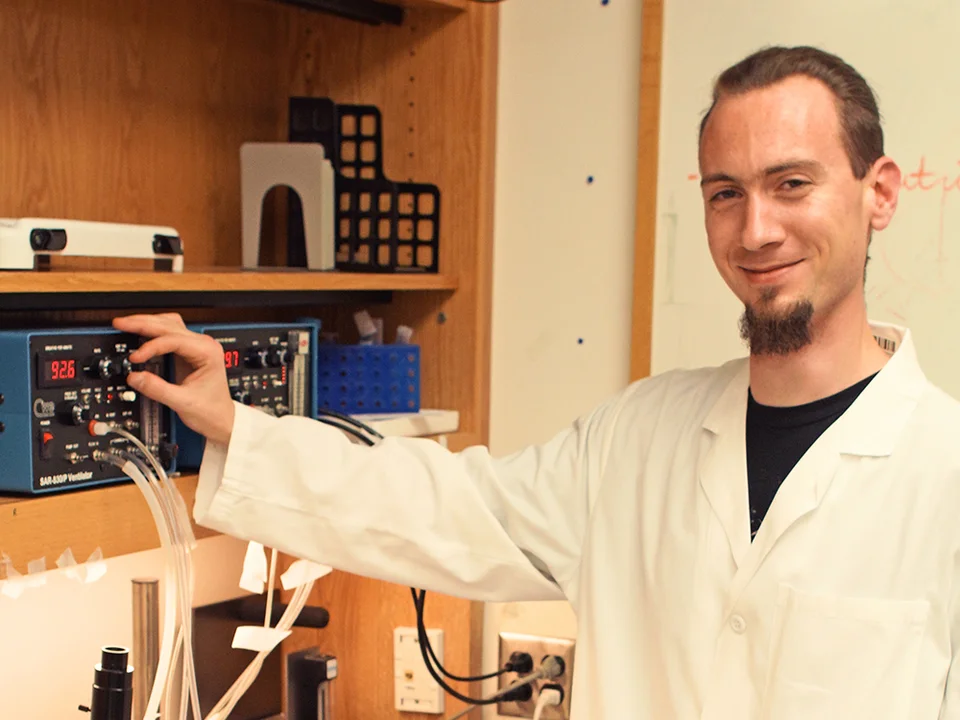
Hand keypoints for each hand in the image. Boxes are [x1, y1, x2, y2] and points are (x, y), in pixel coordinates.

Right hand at [112, 313, 235, 445]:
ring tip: (126, 324)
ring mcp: (196, 347)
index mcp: (208, 352)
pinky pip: (168, 334)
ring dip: (147, 323)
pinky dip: (152, 332)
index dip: (151, 346)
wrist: (223, 419)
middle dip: (143, 323)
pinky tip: (139, 333)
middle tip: (121, 323)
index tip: (135, 357)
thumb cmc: (212, 411)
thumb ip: (158, 389)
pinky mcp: (188, 352)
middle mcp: (204, 345)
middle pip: (169, 324)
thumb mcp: (183, 402)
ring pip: (168, 324)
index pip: (174, 339)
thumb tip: (134, 377)